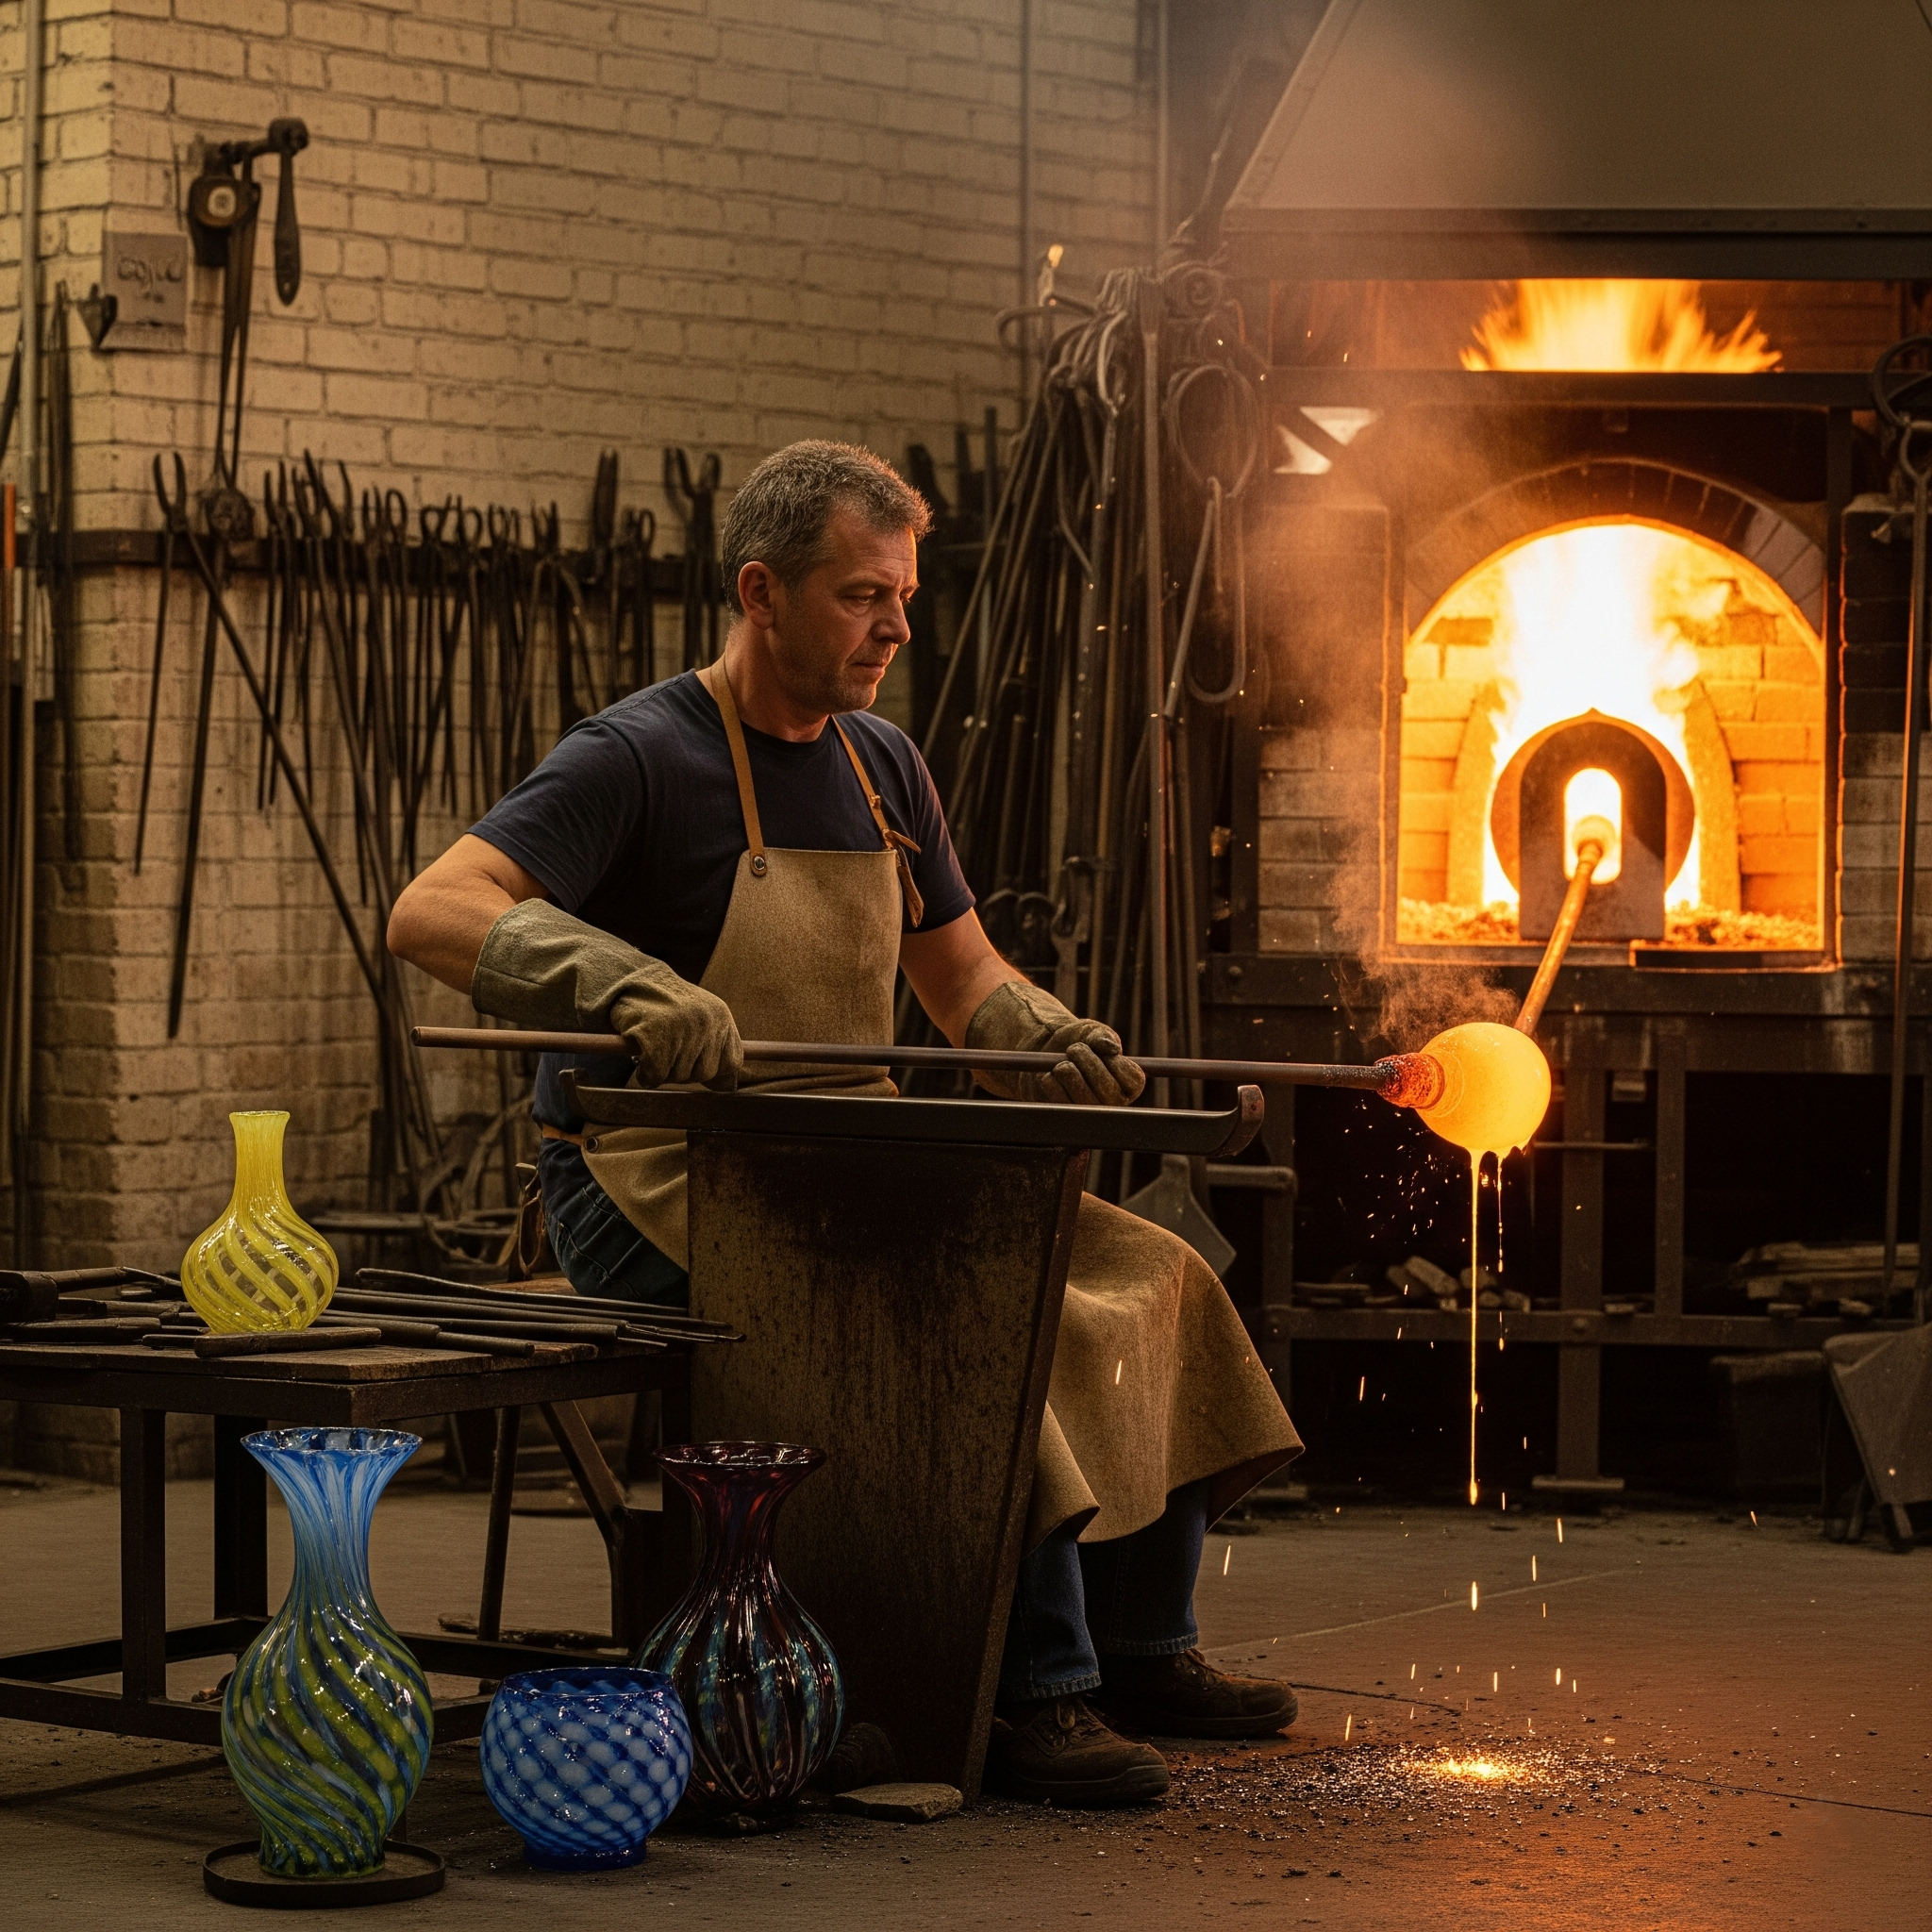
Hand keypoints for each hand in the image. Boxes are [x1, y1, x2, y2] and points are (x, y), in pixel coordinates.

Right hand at [612, 976, 742, 1090]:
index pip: (732, 1063)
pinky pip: (656, 1075)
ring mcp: (681, 1027)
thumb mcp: (700, 1019)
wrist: (631, 981)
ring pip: (679, 1076)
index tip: (694, 1062)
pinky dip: (645, 1074)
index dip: (713, 1070)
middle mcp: (706, 1021)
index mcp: (721, 1016)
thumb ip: (716, 1049)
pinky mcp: (654, 1036)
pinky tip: (641, 1060)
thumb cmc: (666, 1007)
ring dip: (662, 1071)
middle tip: (667, 1053)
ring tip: (653, 1049)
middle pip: (704, 1074)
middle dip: (684, 1071)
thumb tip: (729, 1087)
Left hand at [965, 978, 1144, 1106]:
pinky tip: (1051, 1074)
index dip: (1114, 1061)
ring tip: (1063, 1061)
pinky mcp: (1064, 1115)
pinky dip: (1051, 1080)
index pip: (1132, 1079)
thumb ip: (1103, 1036)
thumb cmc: (1076, 1039)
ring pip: (1082, 1095)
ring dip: (1068, 1069)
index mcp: (1129, 1084)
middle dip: (1087, 1061)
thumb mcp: (1092, 1031)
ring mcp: (1088, 1113)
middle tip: (1074, 1048)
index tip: (1098, 1047)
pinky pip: (1059, 1098)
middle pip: (1107, 1089)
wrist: (1046, 1049)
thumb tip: (1111, 1049)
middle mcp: (1113, 1104)